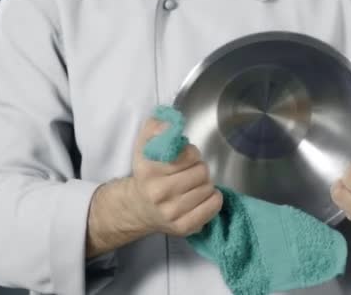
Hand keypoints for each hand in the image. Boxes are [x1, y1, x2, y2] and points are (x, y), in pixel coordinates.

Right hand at [86, 118, 222, 257]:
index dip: (191, 153)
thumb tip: (170, 121)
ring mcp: (171, 213)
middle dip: (199, 169)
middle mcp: (159, 193)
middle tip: (191, 172)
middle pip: (202, 172)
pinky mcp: (183, 227)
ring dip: (205, 184)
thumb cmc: (146, 174)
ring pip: (209, 188)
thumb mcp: (144, 146)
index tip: (185, 157)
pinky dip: (213, 199)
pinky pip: (213, 206)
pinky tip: (202, 197)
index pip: (189, 155)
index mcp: (149, 171)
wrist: (137, 208)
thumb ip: (156, 127)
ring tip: (193, 186)